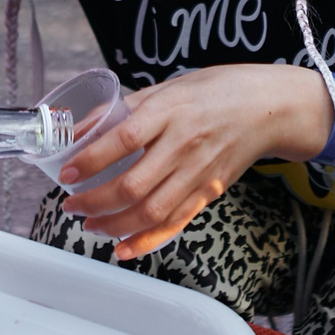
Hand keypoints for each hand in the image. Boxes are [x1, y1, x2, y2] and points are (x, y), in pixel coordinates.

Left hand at [57, 64, 328, 259]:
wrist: (267, 109)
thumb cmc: (215, 91)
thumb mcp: (168, 86)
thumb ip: (126, 108)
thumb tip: (82, 127)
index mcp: (171, 110)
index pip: (124, 140)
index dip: (92, 159)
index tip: (67, 172)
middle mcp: (185, 144)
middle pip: (134, 184)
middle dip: (95, 201)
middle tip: (71, 203)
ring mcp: (199, 172)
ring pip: (151, 211)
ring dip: (114, 224)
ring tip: (89, 224)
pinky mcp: (209, 192)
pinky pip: (175, 223)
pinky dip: (147, 241)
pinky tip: (123, 247)